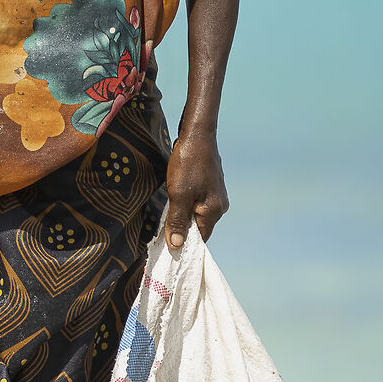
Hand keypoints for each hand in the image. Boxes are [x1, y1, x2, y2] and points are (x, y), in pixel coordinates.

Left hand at [163, 126, 228, 249]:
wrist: (198, 135)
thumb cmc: (188, 164)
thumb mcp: (178, 195)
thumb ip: (177, 221)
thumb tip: (177, 246)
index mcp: (214, 211)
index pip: (199, 238)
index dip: (183, 243)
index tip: (166, 247)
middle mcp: (219, 206)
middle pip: (199, 227)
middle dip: (182, 229)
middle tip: (163, 228)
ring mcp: (216, 195)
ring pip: (197, 214)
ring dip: (183, 216)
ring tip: (168, 211)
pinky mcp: (211, 186)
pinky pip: (198, 202)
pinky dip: (187, 205)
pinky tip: (176, 198)